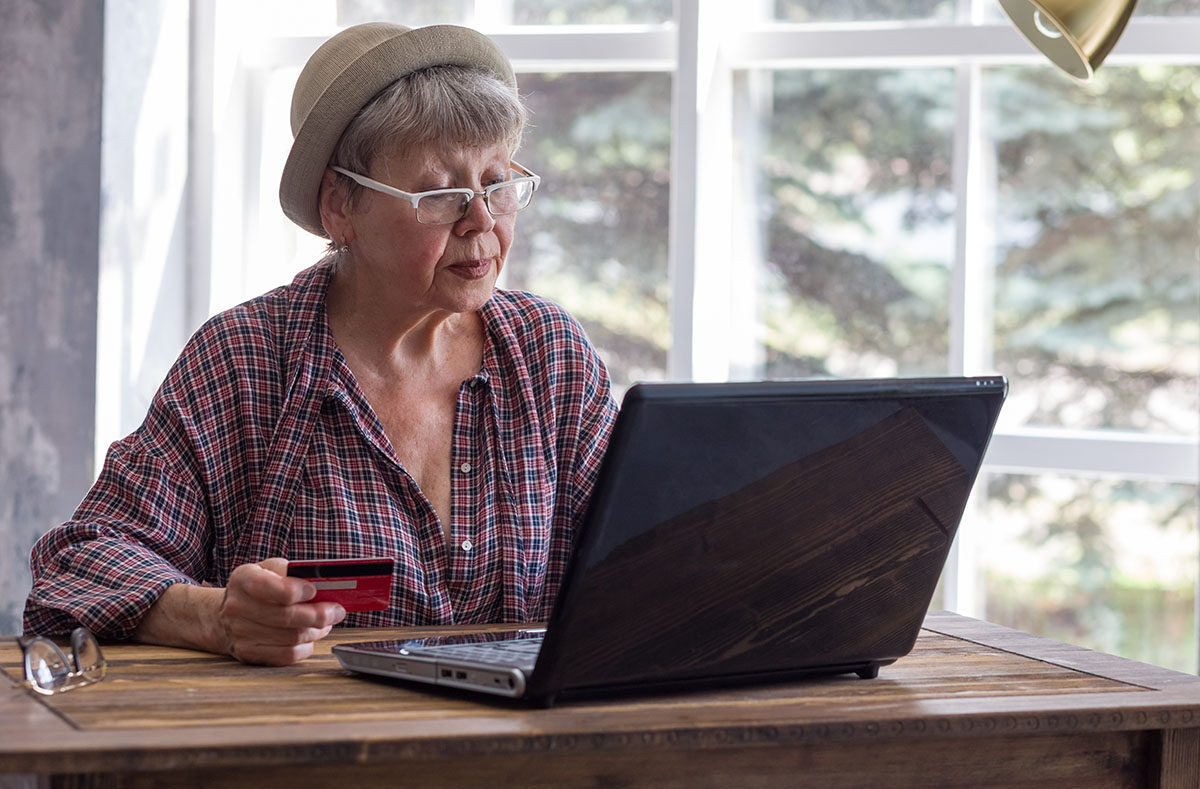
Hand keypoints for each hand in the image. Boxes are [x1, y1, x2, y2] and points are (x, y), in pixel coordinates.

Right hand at [216, 558, 345, 664]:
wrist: (225, 616)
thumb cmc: (258, 589)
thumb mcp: (269, 569)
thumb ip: (292, 571)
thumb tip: (324, 581)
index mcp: (243, 579)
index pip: (269, 586)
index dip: (296, 590)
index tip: (314, 590)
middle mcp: (237, 607)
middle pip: (286, 616)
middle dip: (319, 614)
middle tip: (337, 611)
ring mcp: (240, 633)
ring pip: (291, 637)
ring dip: (316, 630)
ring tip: (326, 622)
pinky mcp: (249, 653)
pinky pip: (287, 654)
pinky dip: (306, 646)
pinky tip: (310, 636)